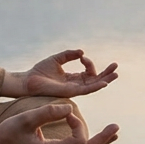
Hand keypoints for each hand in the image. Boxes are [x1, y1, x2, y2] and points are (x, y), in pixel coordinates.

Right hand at [0, 102, 119, 143]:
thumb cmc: (6, 133)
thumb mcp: (26, 119)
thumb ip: (48, 112)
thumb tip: (70, 107)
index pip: (78, 141)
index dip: (78, 124)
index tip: (67, 112)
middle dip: (103, 139)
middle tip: (117, 127)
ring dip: (98, 142)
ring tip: (114, 132)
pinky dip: (87, 143)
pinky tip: (97, 137)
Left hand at [1, 49, 117, 98]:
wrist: (28, 81)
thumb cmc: (40, 72)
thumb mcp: (57, 59)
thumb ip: (69, 55)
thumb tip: (82, 52)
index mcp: (72, 78)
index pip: (87, 72)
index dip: (89, 63)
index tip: (82, 57)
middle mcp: (75, 85)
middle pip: (95, 80)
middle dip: (106, 73)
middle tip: (116, 66)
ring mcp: (74, 89)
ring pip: (94, 86)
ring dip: (105, 79)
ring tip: (116, 73)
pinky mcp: (70, 92)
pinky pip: (86, 90)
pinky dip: (96, 86)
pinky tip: (104, 82)